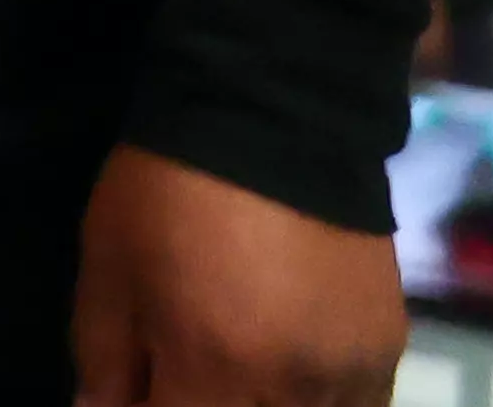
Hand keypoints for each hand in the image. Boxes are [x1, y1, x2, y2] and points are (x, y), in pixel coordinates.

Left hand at [71, 148, 398, 406]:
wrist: (275, 115)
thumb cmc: (168, 189)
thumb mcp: (108, 265)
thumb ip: (103, 358)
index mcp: (214, 368)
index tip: (134, 392)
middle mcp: (292, 387)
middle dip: (206, 403)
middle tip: (184, 372)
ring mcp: (350, 375)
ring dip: (259, 403)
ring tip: (232, 371)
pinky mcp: (389, 350)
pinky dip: (317, 404)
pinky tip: (286, 375)